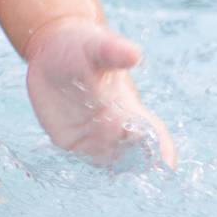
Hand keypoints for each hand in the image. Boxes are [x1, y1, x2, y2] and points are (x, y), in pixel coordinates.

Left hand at [24, 18, 176, 167]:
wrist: (51, 48)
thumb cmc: (82, 45)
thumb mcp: (96, 46)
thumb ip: (113, 52)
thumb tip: (134, 53)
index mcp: (129, 106)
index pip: (155, 135)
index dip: (163, 151)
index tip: (165, 164)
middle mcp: (115, 127)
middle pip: (132, 156)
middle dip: (133, 164)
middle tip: (129, 169)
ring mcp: (91, 137)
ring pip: (107, 162)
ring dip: (110, 167)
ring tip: (106, 166)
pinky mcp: (67, 140)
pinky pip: (79, 162)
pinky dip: (84, 168)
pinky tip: (83, 171)